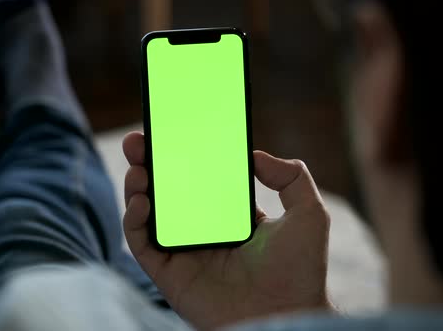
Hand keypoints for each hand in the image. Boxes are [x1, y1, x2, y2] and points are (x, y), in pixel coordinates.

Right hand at [123, 132, 331, 329]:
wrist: (287, 315)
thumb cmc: (302, 271)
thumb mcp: (308, 213)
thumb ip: (291, 176)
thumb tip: (256, 155)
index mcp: (229, 216)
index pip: (198, 179)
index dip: (183, 156)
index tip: (172, 131)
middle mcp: (202, 230)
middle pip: (166, 192)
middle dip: (149, 164)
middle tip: (138, 140)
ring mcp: (183, 251)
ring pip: (148, 214)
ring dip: (136, 187)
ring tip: (138, 167)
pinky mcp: (168, 273)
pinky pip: (141, 243)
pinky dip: (134, 221)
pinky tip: (141, 201)